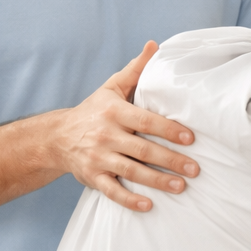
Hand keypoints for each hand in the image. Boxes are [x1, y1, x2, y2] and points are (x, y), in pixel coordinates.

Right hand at [48, 41, 199, 211]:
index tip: (190, 138)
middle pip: (142, 149)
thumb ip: (136, 70)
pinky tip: (148, 205)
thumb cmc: (94, 110)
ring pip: (131, 171)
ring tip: (181, 186)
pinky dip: (129, 200)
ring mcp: (98, 158)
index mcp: (114, 112)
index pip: (145, 121)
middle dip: (170, 160)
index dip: (168, 130)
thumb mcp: (112, 87)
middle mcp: (106, 135)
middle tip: (195, 168)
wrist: (56, 137)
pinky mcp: (92, 177)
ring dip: (157, 181)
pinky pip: (112, 191)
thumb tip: (155, 45)